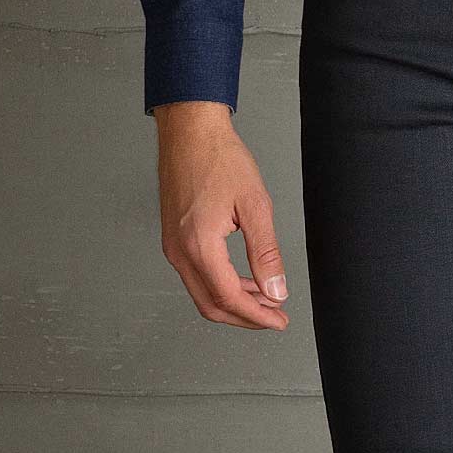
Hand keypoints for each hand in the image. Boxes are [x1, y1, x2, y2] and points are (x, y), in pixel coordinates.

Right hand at [151, 102, 290, 328]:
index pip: (228, 298)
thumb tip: (276, 289)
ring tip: (265, 298)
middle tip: (274, 317)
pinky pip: (196, 276)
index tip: (279, 320)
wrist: (190, 132)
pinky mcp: (174, 238)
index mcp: (198, 245)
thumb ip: (266, 252)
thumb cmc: (218, 158)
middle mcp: (179, 251)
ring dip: (234, 302)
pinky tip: (244, 279)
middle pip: (211, 305)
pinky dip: (221, 285)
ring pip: (202, 293)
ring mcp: (173, 246)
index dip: (257, 316)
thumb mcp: (254, 205)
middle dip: (245, 318)